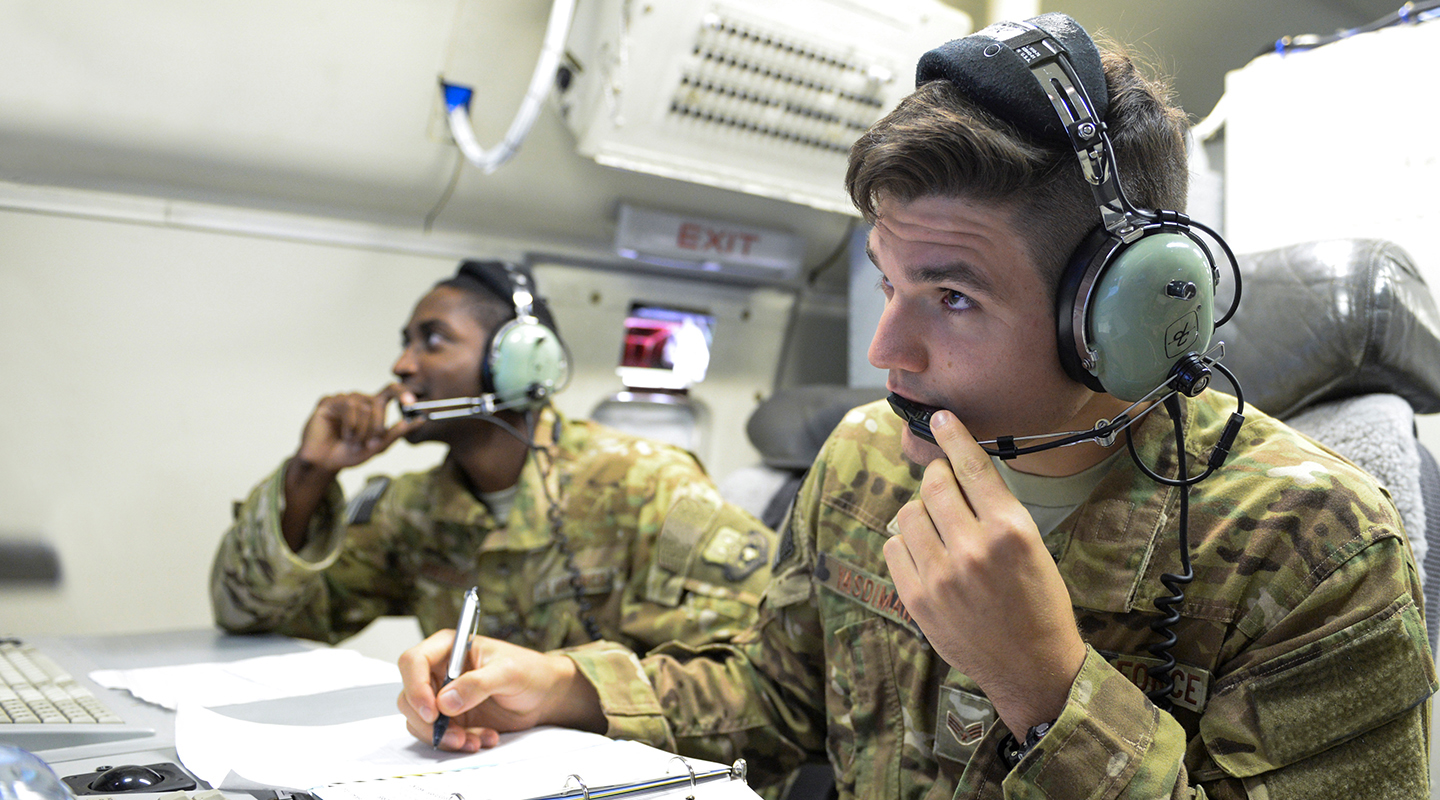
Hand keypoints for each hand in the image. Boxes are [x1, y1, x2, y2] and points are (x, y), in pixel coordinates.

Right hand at [295, 383, 421, 473]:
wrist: (325, 463)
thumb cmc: (349, 453)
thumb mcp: (378, 447)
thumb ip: (397, 433)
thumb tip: (420, 420)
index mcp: (373, 407)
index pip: (391, 390)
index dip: (402, 392)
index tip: (411, 403)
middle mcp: (359, 400)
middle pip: (379, 402)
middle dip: (377, 427)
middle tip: (368, 443)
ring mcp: (344, 399)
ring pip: (364, 407)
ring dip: (362, 430)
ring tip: (353, 441)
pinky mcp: (329, 402)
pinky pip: (348, 406)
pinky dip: (350, 425)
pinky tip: (345, 435)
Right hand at [396, 631, 604, 751]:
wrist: (544, 694)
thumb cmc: (529, 671)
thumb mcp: (508, 672)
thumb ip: (477, 684)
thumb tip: (445, 701)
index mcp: (449, 647)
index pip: (413, 662)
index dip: (415, 686)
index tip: (431, 711)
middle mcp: (440, 671)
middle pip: (409, 696)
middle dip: (429, 721)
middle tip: (454, 734)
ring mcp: (443, 696)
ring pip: (420, 720)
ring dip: (444, 736)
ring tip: (475, 739)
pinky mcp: (451, 718)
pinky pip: (439, 735)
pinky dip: (457, 742)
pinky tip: (483, 738)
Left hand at [883, 410, 1085, 734]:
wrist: (1032, 667)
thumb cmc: (1039, 603)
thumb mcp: (1033, 545)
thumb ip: (995, 509)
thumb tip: (957, 472)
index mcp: (1010, 530)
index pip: (972, 467)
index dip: (953, 437)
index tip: (940, 418)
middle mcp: (973, 548)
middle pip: (934, 484)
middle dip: (937, 478)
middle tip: (945, 488)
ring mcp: (941, 575)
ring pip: (908, 513)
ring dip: (920, 512)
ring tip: (939, 529)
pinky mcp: (917, 599)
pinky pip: (892, 547)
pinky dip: (905, 543)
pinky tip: (925, 554)